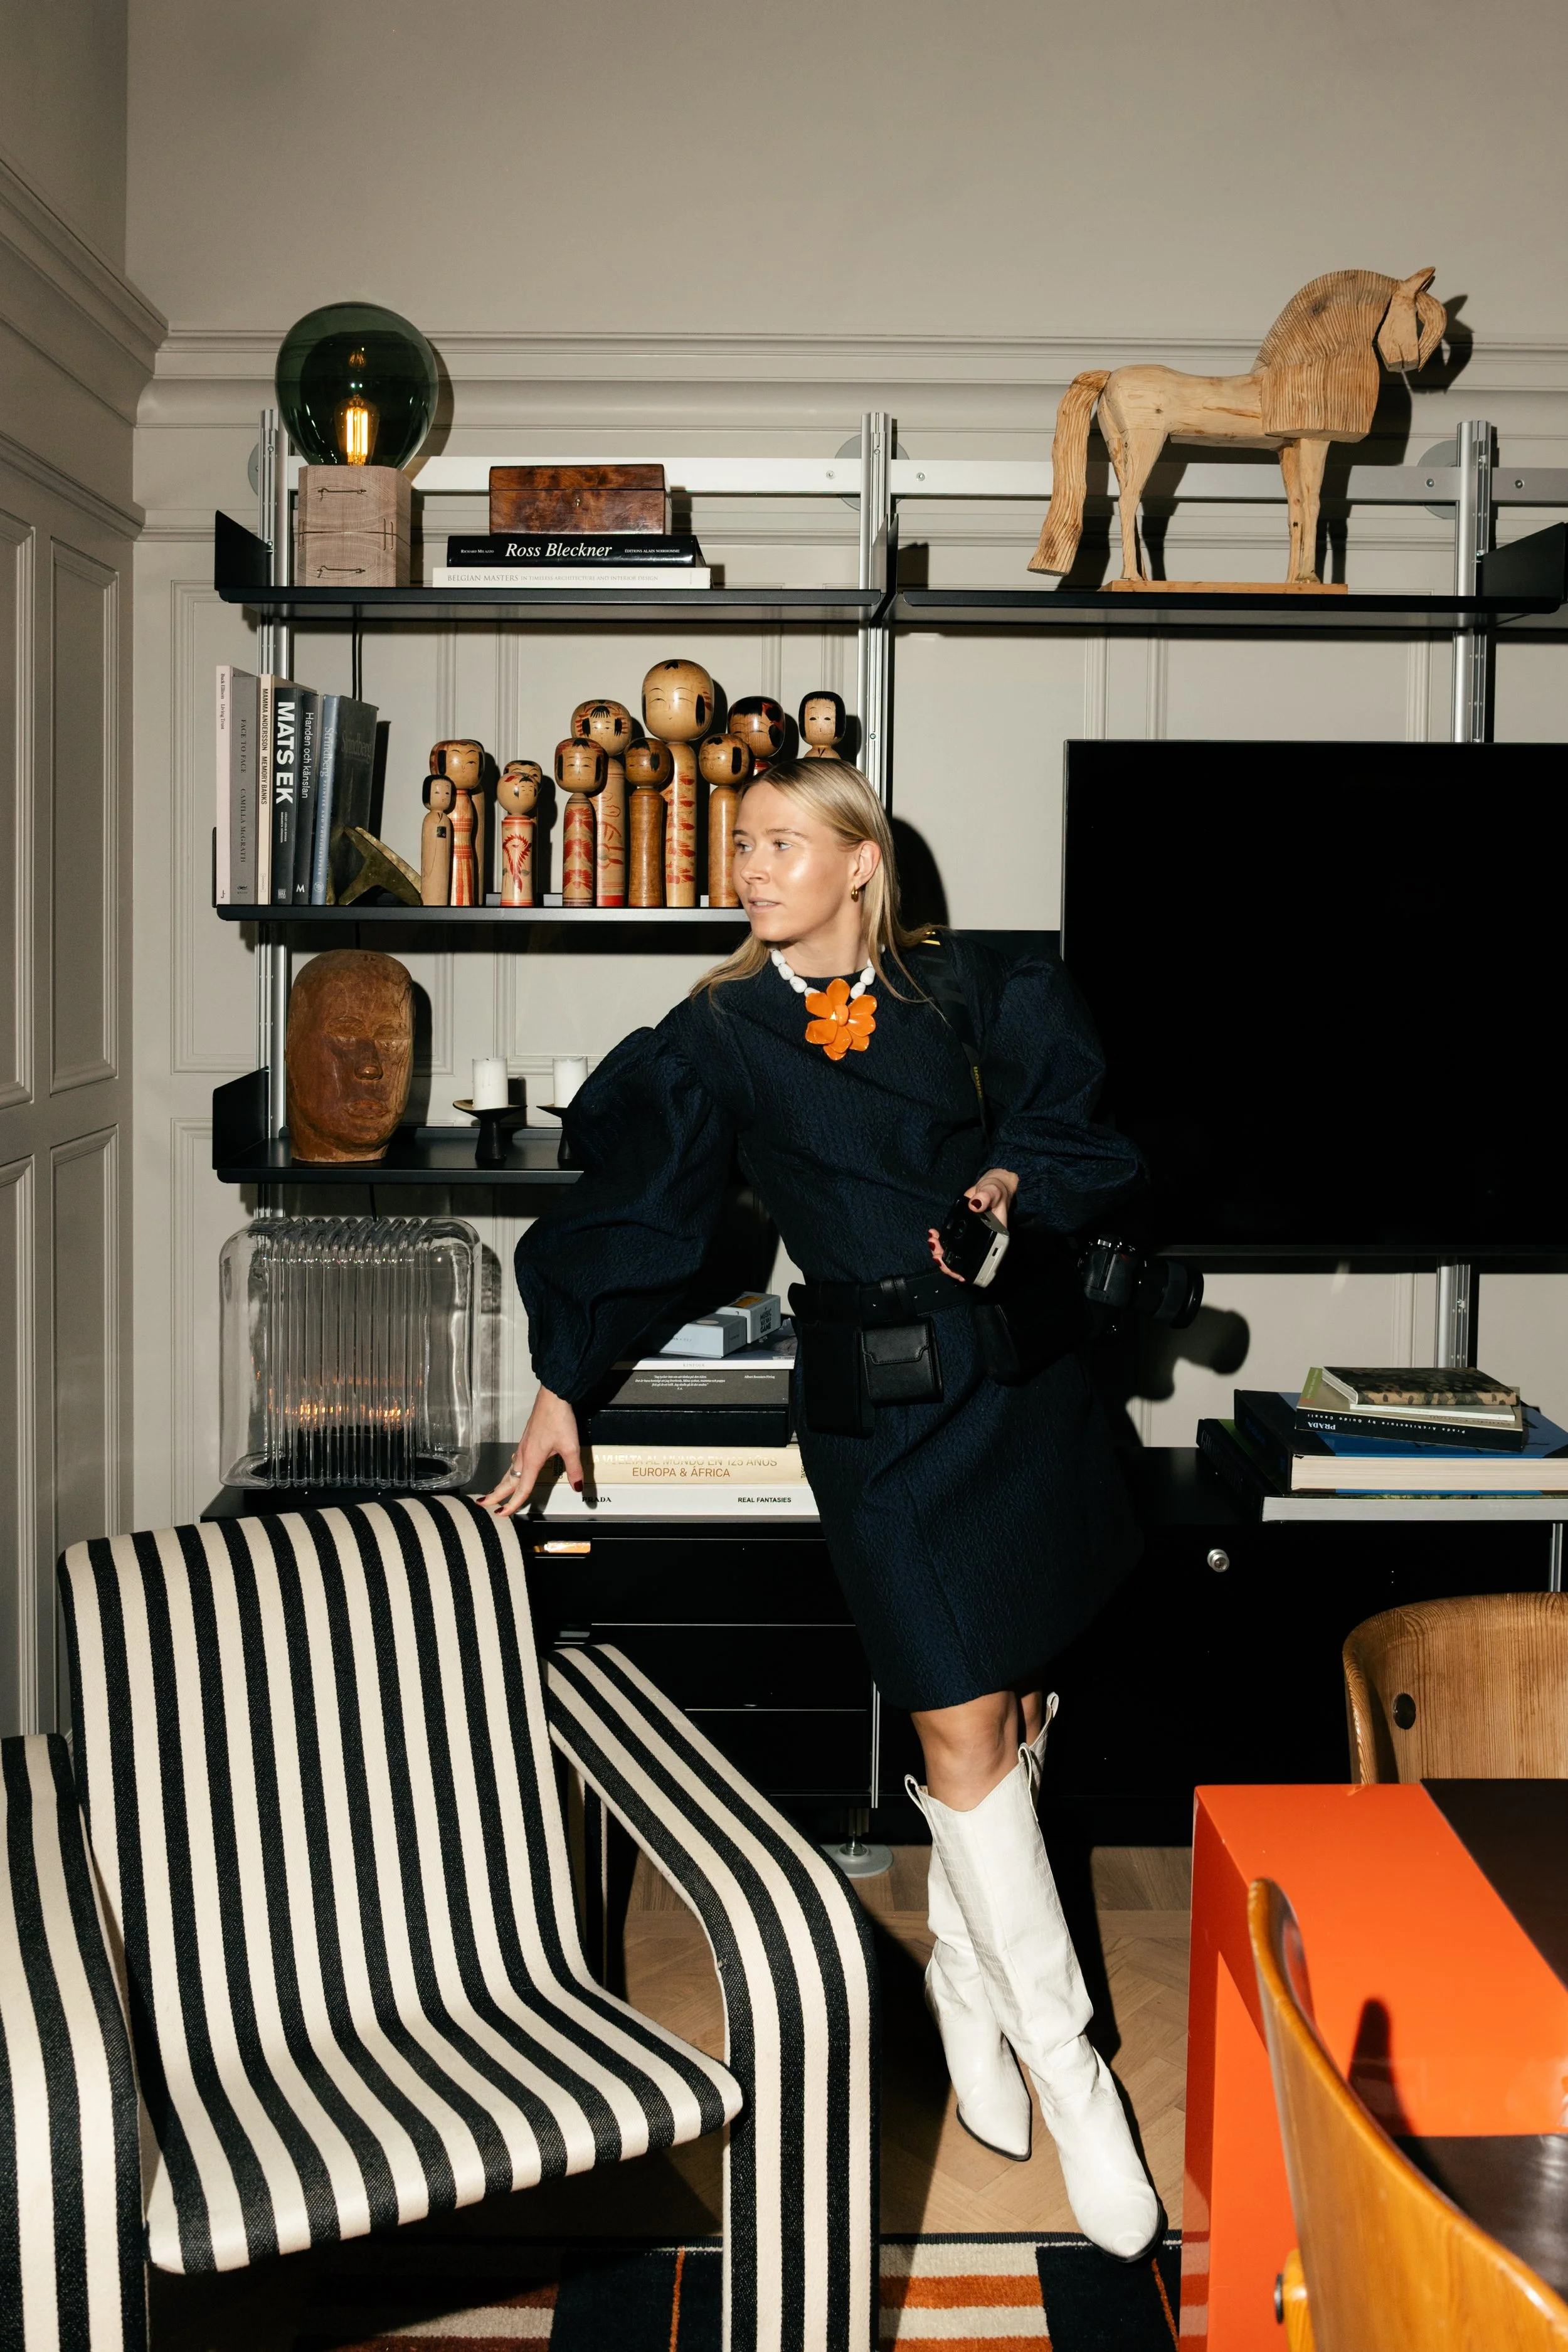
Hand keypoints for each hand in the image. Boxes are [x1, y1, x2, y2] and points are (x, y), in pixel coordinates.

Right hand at [479, 1386, 583, 1516]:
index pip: (521, 1489)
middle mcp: (523, 1455)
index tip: (502, 1514)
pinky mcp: (526, 1439)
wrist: (552, 1396)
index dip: (512, 1504)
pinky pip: (514, 1460)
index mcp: (531, 1460)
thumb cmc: (558, 1418)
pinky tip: (513, 1469)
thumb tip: (577, 1486)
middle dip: (495, 1494)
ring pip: (509, 1470)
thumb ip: (574, 1470)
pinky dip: (510, 1470)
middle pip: (507, 1481)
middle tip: (484, 1504)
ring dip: (501, 1483)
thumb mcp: (571, 1447)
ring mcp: (523, 1446)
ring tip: (495, 1492)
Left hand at [928, 1167, 1018, 1280]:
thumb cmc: (996, 1190)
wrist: (989, 1186)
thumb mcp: (993, 1191)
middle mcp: (983, 1244)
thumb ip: (986, 1197)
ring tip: (933, 1241)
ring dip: (941, 1253)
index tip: (953, 1268)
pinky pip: (950, 1243)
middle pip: (964, 1264)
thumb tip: (975, 1204)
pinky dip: (940, 1242)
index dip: (968, 1272)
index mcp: (995, 1240)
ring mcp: (971, 1240)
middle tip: (936, 1253)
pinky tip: (933, 1234)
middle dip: (947, 1264)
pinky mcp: (962, 1232)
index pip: (983, 1263)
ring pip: (955, 1256)